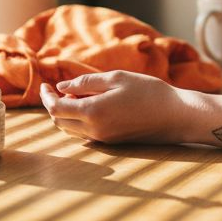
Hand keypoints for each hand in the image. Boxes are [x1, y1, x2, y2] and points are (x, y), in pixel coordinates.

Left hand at [39, 71, 178, 143]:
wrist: (176, 116)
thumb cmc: (150, 92)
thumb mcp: (117, 78)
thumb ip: (86, 82)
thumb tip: (62, 87)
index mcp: (93, 112)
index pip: (56, 108)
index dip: (46, 96)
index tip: (46, 84)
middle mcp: (94, 130)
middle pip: (59, 121)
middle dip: (53, 105)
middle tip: (57, 88)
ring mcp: (102, 139)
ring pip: (70, 129)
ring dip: (65, 113)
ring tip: (74, 95)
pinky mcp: (111, 142)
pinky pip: (84, 133)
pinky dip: (78, 120)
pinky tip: (90, 105)